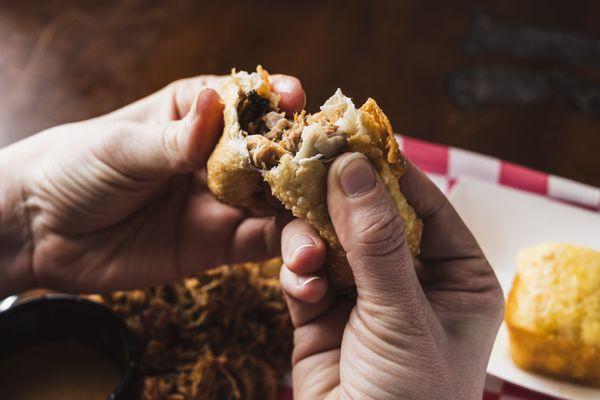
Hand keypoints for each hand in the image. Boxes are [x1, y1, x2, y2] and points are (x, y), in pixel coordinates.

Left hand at [0, 73, 304, 295]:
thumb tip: (217, 103)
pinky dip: (292, 248)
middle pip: (276, 153)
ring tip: (327, 222)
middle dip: (307, 160)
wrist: (42, 232)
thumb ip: (175, 139)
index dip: (276, 99)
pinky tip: (309, 253)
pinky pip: (266, 244)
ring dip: (307, 210)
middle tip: (338, 171)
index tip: (297, 100)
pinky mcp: (222, 244)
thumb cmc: (75, 167)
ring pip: (280, 201)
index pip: (247, 101)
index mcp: (197, 113)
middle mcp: (219, 154)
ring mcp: (224, 200)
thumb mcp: (123, 147)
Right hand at [280, 153, 503, 399]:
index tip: (350, 136)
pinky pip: (306, 272)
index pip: (423, 205)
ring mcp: (364, 295)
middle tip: (306, 169)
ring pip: (331, 240)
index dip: (387, 170)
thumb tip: (353, 165)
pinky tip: (303, 289)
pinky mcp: (322, 312)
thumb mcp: (402, 316)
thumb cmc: (408, 398)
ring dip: (313, 242)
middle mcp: (411, 280)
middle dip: (338, 201)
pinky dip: (299, 274)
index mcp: (456, 277)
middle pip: (370, 216)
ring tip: (306, 258)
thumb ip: (377, 242)